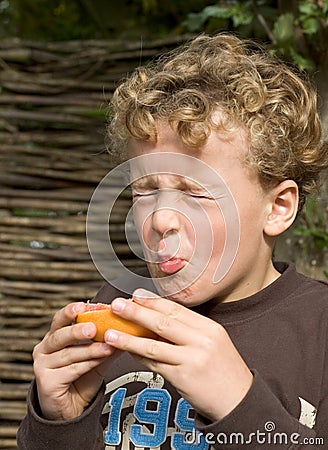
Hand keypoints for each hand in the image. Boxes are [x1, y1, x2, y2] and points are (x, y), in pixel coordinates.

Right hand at [33, 302, 117, 420]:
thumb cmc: (80, 378)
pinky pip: (71, 370)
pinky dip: (88, 364)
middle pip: (60, 335)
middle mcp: (44, 349)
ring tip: (107, 346)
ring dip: (90, 350)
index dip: (70, 311)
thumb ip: (105, 342)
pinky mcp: (46, 382)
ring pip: (69, 354)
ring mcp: (42, 365)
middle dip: (78, 330)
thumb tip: (124, 328)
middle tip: (94, 327)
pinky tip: (99, 360)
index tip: (83, 305)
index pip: (59, 320)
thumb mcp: (95, 357)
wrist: (70, 408)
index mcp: (54, 337)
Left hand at [104, 289, 252, 421]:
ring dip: (129, 338)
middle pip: (163, 322)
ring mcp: (193, 359)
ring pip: (154, 345)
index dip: (153, 301)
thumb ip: (188, 332)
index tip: (136, 294)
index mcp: (210, 328)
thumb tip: (157, 321)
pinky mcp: (183, 378)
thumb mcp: (213, 343)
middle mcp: (202, 340)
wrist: (240, 401)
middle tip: (118, 304)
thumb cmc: (224, 371)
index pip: (176, 310)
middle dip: (137, 312)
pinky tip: (127, 352)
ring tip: (110, 332)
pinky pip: (155, 365)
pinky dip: (139, 357)